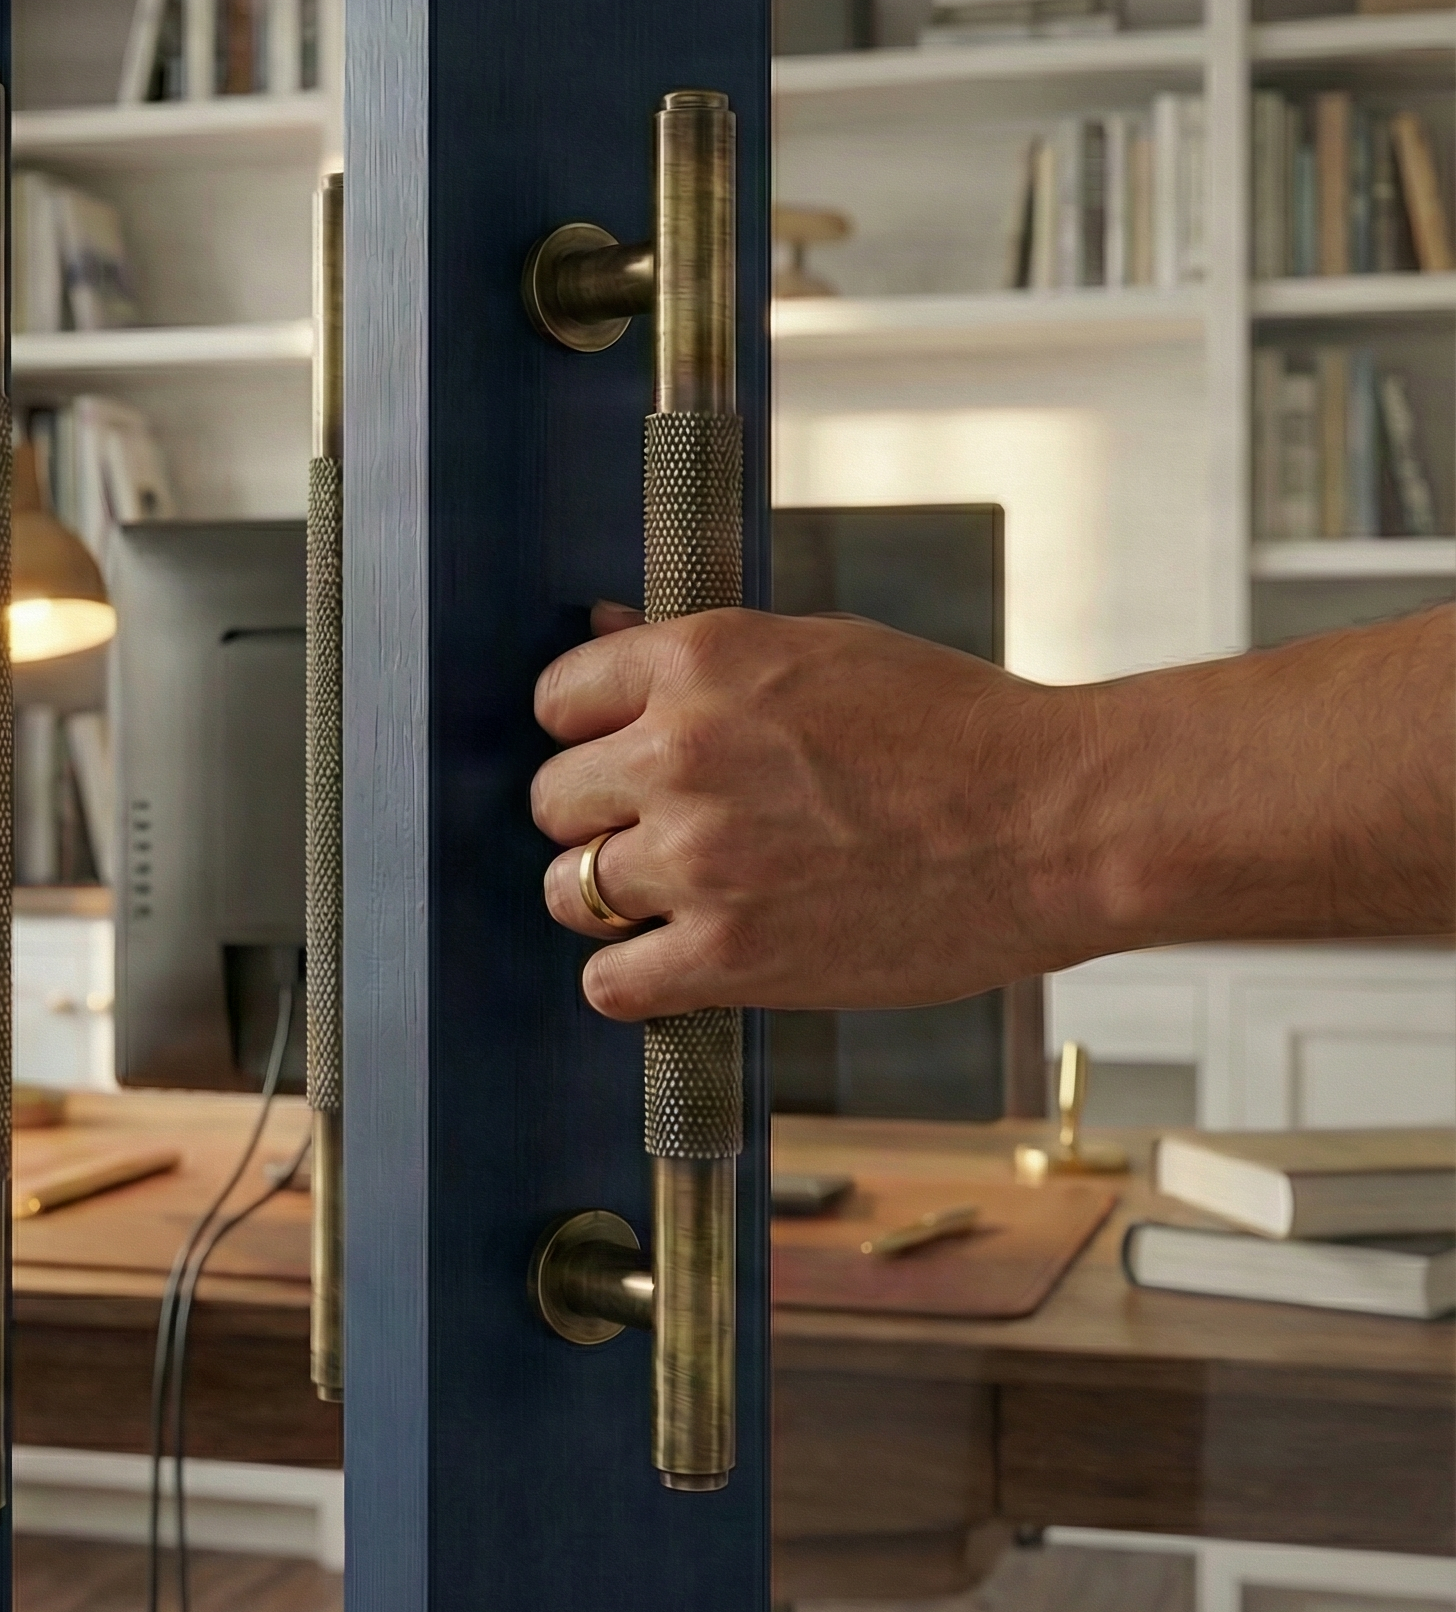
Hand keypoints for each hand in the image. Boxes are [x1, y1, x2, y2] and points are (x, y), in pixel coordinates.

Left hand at [530, 604, 1081, 1018]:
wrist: (1058, 822)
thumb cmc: (958, 729)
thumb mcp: (821, 649)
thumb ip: (698, 656)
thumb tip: (598, 629)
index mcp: (701, 661)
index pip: (558, 700)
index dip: (587, 735)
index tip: (619, 759)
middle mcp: (680, 753)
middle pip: (552, 800)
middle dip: (597, 817)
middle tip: (660, 833)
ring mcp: (698, 859)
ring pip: (567, 891)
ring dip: (610, 899)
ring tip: (677, 898)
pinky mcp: (728, 956)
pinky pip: (609, 982)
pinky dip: (631, 979)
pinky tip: (675, 962)